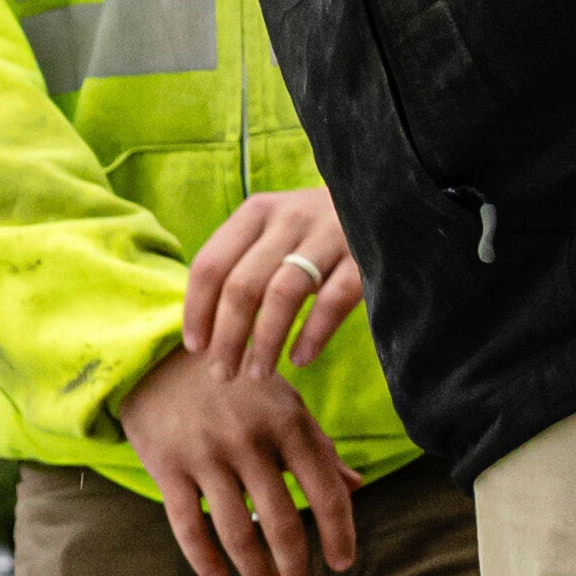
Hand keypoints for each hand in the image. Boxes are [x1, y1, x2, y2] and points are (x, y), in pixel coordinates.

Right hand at [121, 344, 362, 575]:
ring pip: (237, 531)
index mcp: (287, 424)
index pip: (325, 492)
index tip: (341, 563)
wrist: (160, 355)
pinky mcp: (168, 466)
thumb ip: (319, 445)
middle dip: (297, 564)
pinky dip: (204, 558)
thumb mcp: (284, 403)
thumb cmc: (236, 385)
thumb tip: (356, 486)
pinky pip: (188, 525)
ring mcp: (206, 455)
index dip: (339, 535)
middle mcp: (250, 441)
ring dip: (256, 568)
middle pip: (283, 521)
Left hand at [177, 183, 361, 381]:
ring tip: (258, 373)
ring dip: (266, 341)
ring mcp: (328, 236)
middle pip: (243, 286)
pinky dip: (313, 333)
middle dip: (228, 337)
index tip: (196, 347)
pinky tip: (300, 358)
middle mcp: (288, 219)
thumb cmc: (312, 228)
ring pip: (283, 295)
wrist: (379, 202)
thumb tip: (204, 327)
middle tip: (222, 374)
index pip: (211, 264)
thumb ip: (240, 263)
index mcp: (256, 213)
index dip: (197, 310)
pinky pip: (333, 300)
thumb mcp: (272, 229)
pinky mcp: (363, 256)